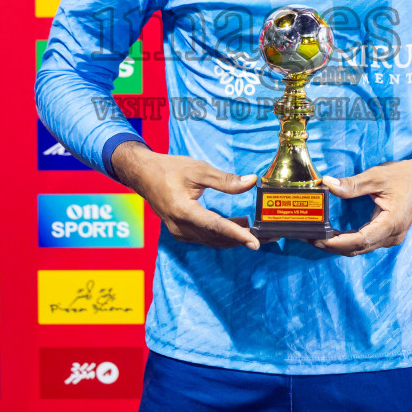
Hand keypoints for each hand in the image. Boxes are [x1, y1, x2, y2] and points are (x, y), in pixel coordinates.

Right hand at [112, 141, 260, 250]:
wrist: (143, 175)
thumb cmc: (169, 169)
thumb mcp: (198, 170)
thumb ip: (225, 180)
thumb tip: (251, 181)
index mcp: (183, 210)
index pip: (215, 226)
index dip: (237, 234)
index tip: (256, 243)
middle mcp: (180, 227)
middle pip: (217, 237)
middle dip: (244, 238)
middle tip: (269, 236)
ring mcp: (179, 232)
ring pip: (213, 240)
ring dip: (235, 237)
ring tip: (259, 230)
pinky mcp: (181, 232)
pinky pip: (206, 237)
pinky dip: (224, 234)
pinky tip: (239, 225)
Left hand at [313, 159, 411, 255]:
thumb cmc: (405, 175)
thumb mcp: (377, 177)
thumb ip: (352, 184)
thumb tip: (327, 184)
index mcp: (391, 223)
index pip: (360, 240)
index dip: (337, 242)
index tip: (318, 238)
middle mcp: (392, 236)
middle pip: (358, 248)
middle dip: (332, 245)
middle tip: (309, 237)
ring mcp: (391, 237)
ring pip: (361, 248)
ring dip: (339, 245)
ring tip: (317, 237)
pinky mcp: (388, 234)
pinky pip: (365, 242)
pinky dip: (349, 240)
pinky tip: (334, 235)